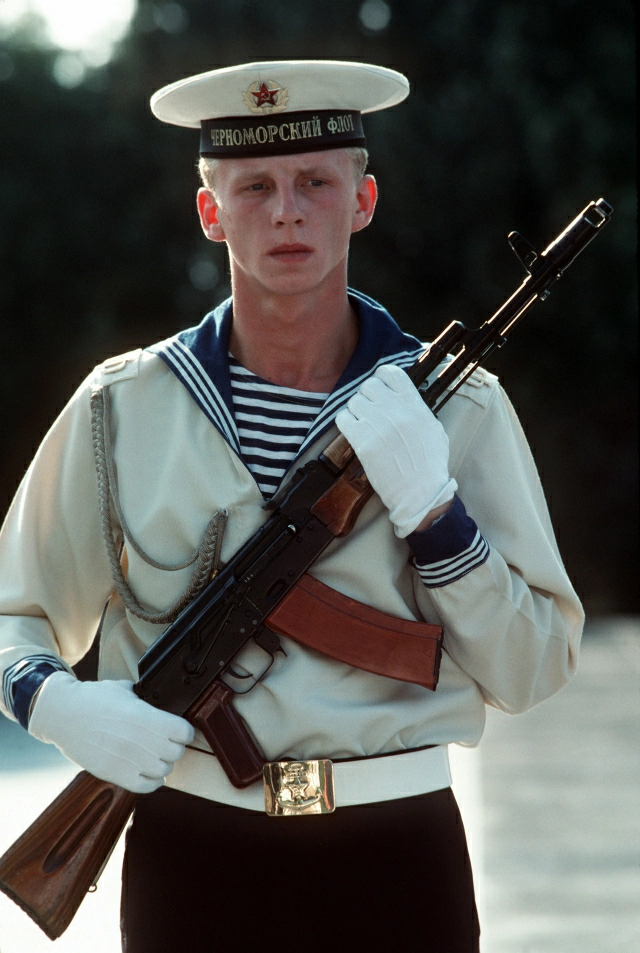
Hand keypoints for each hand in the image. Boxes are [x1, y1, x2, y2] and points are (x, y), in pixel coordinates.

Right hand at [28, 672, 194, 793]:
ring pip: (164, 770)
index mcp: (145, 716)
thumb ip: (147, 700)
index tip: (181, 729)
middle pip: (177, 752)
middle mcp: (140, 740)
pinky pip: (147, 786)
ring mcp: (128, 759)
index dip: (185, 730)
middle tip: (167, 741)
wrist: (64, 714)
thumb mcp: (126, 690)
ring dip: (163, 763)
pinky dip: (153, 781)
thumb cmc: (94, 699)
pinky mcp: (115, 774)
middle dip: (175, 746)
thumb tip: (162, 706)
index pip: (184, 731)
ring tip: (155, 755)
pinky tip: (150, 772)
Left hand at [335, 364, 456, 536]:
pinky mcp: (362, 440)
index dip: (381, 379)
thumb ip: (417, 409)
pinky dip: (346, 423)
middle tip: (370, 412)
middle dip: (367, 397)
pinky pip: (343, 418)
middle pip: (368, 386)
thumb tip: (403, 399)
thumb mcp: (433, 428)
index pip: (390, 373)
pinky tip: (354, 433)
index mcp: (413, 404)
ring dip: (356, 411)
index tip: (380, 389)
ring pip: (353, 401)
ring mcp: (377, 423)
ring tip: (363, 425)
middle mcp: (394, 409)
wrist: (420, 491)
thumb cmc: (429, 464)